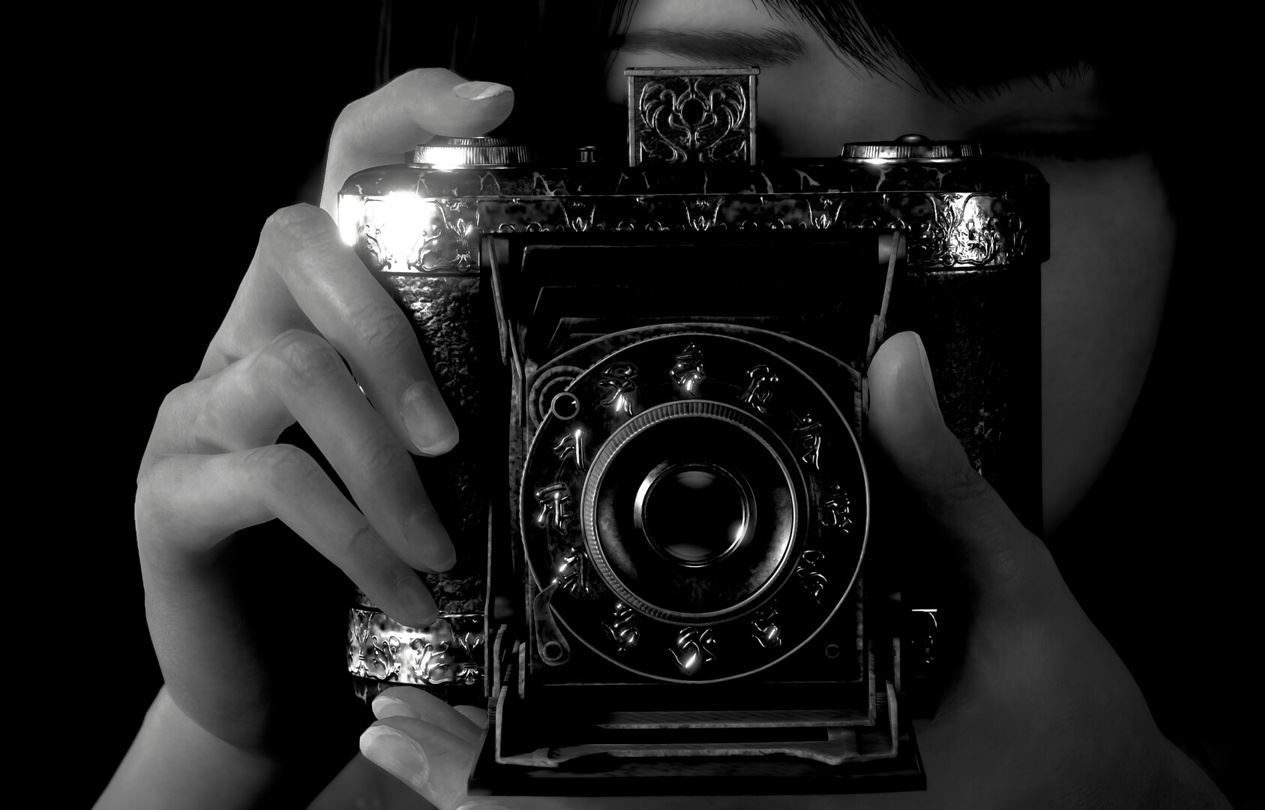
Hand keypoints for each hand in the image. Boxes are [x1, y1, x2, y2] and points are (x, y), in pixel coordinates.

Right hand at [131, 69, 512, 757]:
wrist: (271, 683)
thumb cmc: (361, 559)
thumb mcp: (416, 468)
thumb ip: (450, 400)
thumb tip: (553, 366)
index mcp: (310, 317)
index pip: (339, 174)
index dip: (407, 118)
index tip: (499, 106)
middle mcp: (239, 339)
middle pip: (296, 242)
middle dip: (391, 328)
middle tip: (453, 439)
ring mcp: (194, 411)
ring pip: (293, 369)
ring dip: (387, 467)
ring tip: (441, 550)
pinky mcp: (170, 493)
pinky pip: (274, 479)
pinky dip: (358, 537)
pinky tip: (407, 593)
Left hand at [355, 333, 1230, 808]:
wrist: (1116, 802)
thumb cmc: (1078, 727)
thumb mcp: (1018, 594)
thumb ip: (943, 482)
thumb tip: (892, 367)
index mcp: (839, 783)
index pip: (648, 798)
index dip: (517, 781)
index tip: (420, 729)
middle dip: (490, 791)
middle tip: (396, 732)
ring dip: (530, 795)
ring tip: (431, 747)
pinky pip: (684, 808)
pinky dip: (600, 789)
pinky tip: (546, 758)